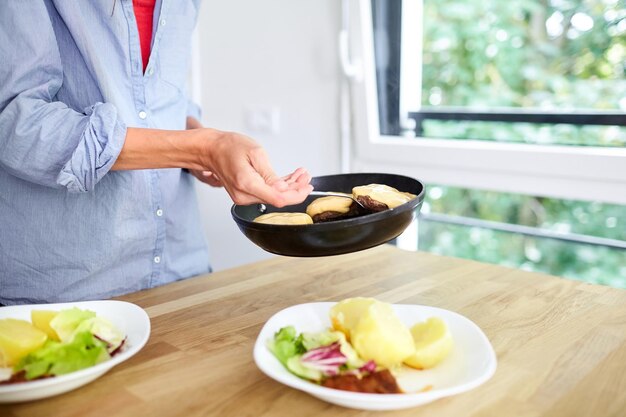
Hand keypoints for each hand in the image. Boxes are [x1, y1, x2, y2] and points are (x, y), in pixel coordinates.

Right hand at [188, 122, 311, 205]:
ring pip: (274, 196)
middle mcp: (244, 195)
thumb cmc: (230, 147)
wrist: (211, 150)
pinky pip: (266, 193)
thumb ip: (270, 174)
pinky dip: (279, 186)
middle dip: (296, 188)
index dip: (296, 194)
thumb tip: (283, 189)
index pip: (278, 198)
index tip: (307, 186)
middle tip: (307, 176)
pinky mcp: (245, 195)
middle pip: (277, 198)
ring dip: (289, 186)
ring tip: (301, 174)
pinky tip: (290, 178)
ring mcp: (244, 197)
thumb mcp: (256, 153)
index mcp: (247, 184)